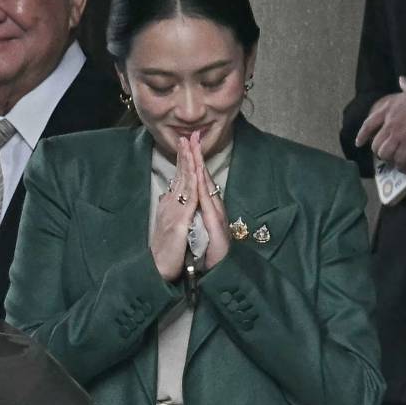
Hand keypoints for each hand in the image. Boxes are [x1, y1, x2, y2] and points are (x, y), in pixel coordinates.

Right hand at [151, 136, 197, 280]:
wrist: (157, 270)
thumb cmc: (166, 253)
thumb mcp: (170, 228)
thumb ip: (171, 212)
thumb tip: (168, 198)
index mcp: (170, 205)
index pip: (179, 178)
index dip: (184, 160)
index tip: (188, 144)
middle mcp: (170, 205)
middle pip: (180, 174)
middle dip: (186, 153)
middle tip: (189, 134)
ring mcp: (174, 212)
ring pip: (183, 182)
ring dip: (188, 162)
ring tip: (190, 143)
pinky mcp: (179, 222)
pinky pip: (188, 199)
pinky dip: (192, 182)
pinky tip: (195, 170)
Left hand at [189, 131, 229, 269]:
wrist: (219, 270)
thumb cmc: (206, 251)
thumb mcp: (196, 227)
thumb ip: (195, 212)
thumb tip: (190, 199)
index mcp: (206, 206)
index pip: (198, 179)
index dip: (193, 160)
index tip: (187, 143)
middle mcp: (213, 206)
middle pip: (203, 176)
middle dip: (197, 155)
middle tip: (192, 134)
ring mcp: (216, 213)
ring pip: (206, 185)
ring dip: (200, 165)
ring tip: (194, 147)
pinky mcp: (216, 223)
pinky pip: (208, 201)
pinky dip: (204, 186)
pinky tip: (200, 174)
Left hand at [355, 76, 405, 171]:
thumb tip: (402, 79)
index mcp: (389, 107)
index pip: (369, 123)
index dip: (362, 135)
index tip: (358, 143)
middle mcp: (390, 122)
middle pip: (376, 143)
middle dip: (379, 150)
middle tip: (385, 154)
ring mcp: (398, 135)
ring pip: (385, 153)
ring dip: (390, 158)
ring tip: (395, 161)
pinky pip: (400, 160)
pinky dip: (402, 164)